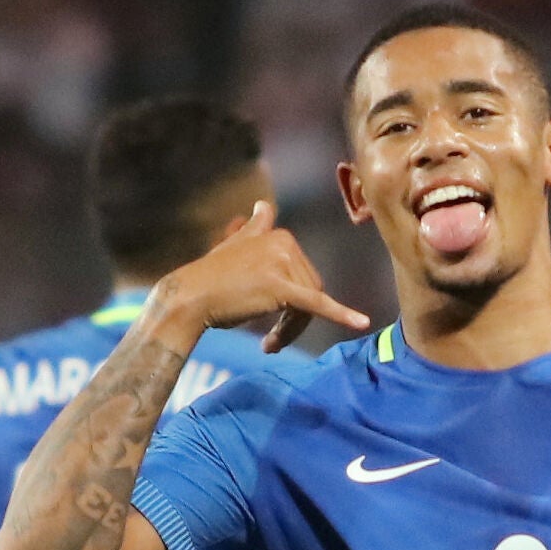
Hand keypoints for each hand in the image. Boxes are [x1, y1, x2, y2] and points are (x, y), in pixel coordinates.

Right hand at [150, 201, 368, 351]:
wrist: (189, 297)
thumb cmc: (211, 278)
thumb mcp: (236, 245)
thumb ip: (255, 228)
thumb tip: (264, 204)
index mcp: (279, 235)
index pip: (303, 274)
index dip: (295, 301)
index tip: (279, 321)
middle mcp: (284, 243)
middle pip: (310, 290)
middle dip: (295, 320)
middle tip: (273, 341)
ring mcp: (283, 263)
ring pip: (308, 305)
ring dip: (293, 330)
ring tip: (270, 345)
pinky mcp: (281, 287)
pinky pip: (317, 304)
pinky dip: (342, 314)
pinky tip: (361, 323)